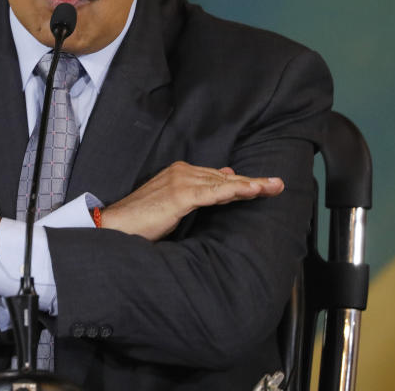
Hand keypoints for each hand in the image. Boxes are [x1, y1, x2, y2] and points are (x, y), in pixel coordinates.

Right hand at [100, 161, 283, 240]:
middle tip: (278, 184)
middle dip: (254, 182)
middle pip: (225, 178)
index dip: (243, 182)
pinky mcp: (180, 194)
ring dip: (251, 185)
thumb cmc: (142, 219)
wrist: (116, 225)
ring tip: (273, 187)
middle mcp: (182, 171)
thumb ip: (198, 192)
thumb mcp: (174, 203)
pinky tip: (252, 191)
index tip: (264, 185)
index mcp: (180, 171)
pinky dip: (235, 191)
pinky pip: (214, 192)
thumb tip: (224, 178)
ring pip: (224, 183)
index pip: (218, 177)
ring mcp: (181, 181)